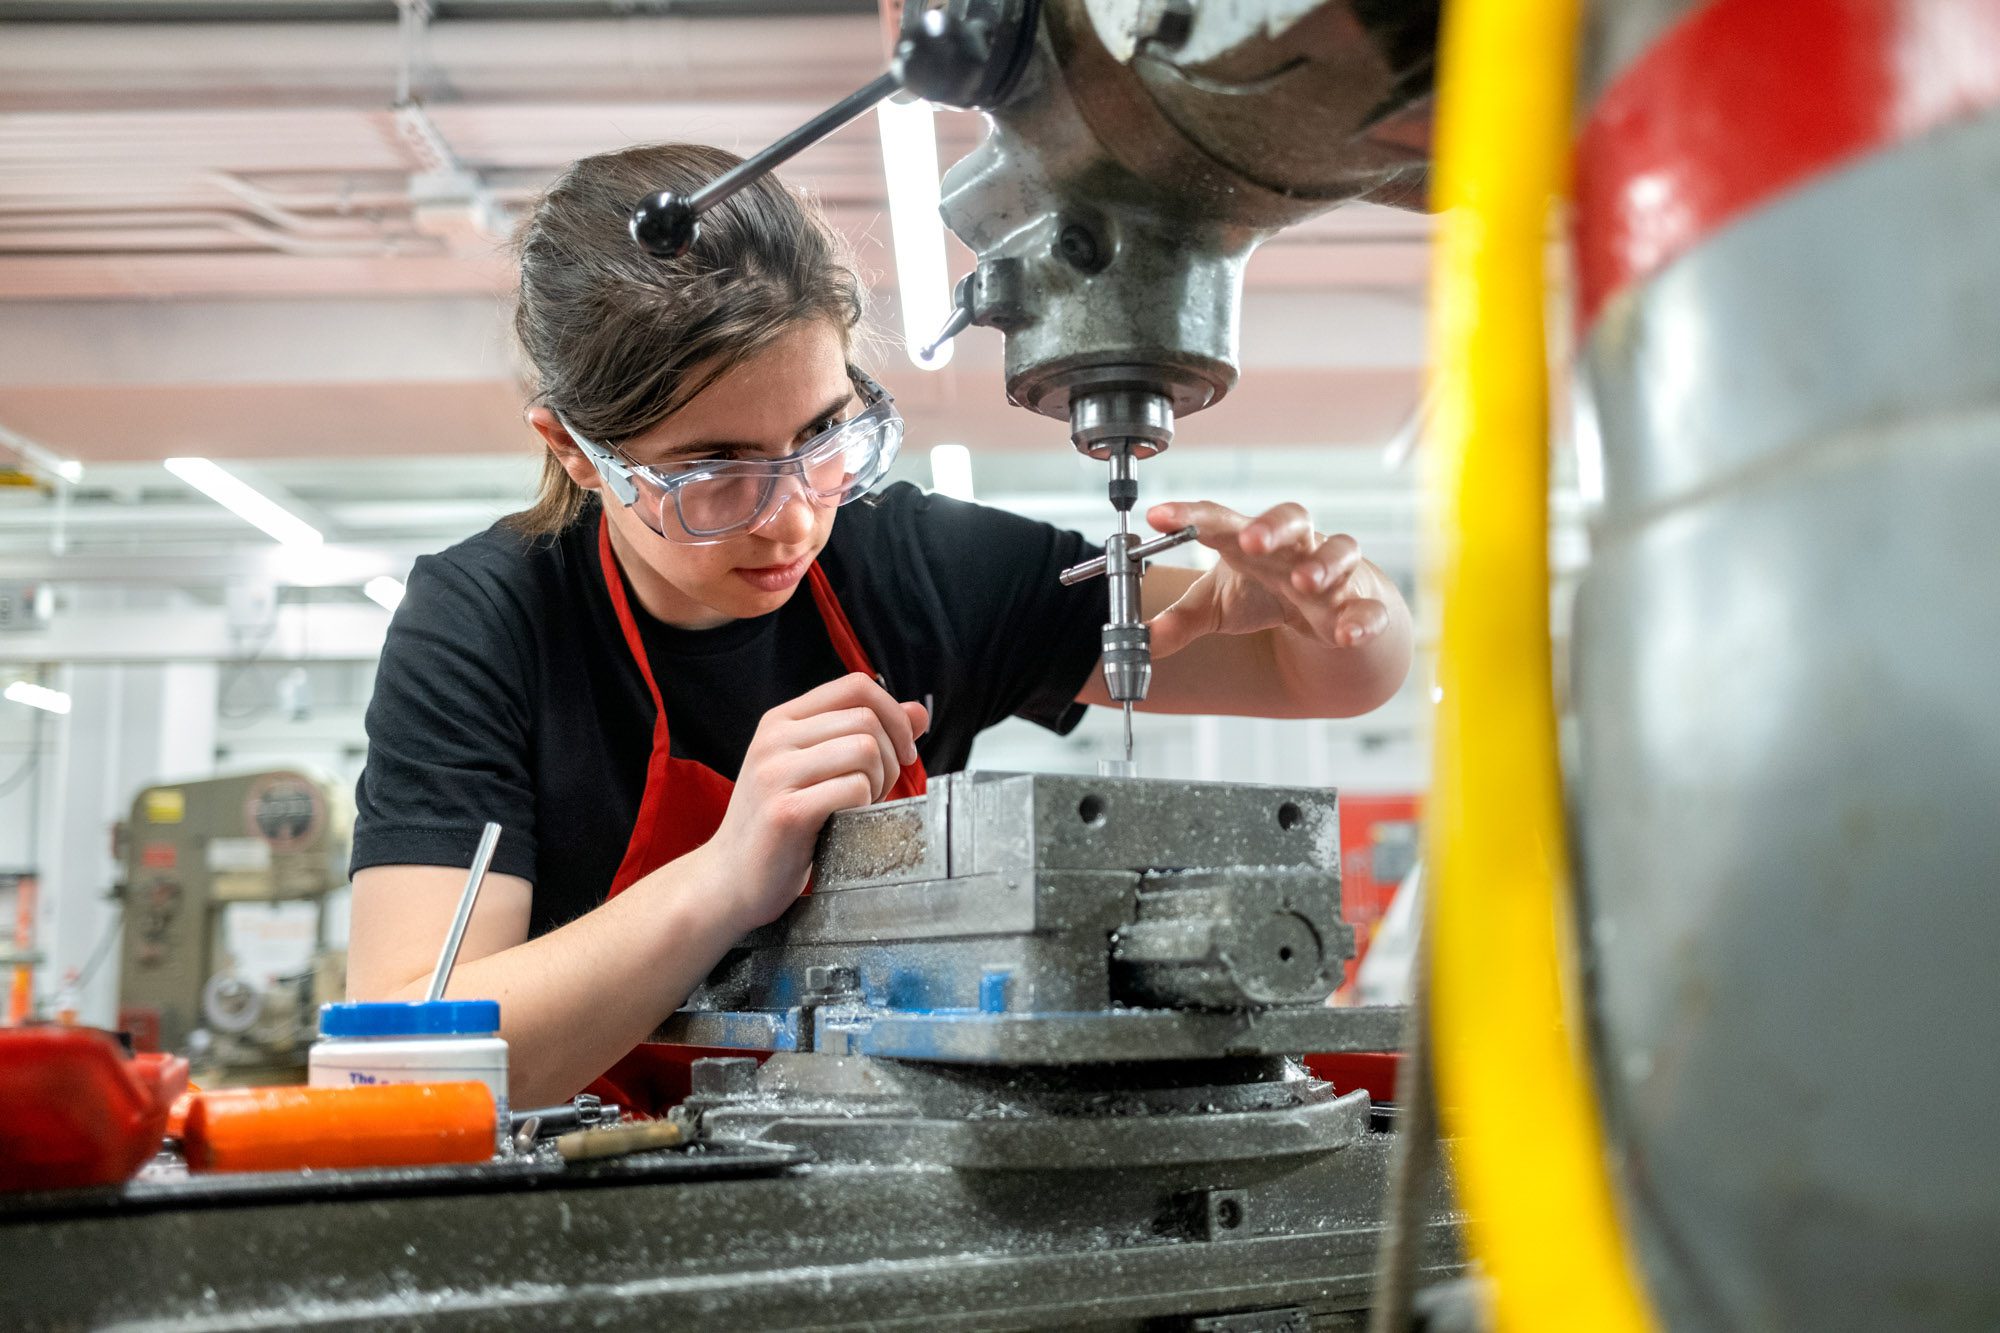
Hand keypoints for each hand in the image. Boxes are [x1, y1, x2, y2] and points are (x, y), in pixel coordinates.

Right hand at [700, 673, 927, 934]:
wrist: (728, 879)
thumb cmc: (780, 826)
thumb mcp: (818, 769)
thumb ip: (865, 736)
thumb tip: (919, 713)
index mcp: (782, 720)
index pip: (856, 685)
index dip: (893, 713)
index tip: (902, 751)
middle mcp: (774, 738)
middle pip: (867, 719)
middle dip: (891, 758)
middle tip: (879, 791)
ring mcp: (776, 773)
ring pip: (865, 750)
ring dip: (879, 783)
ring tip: (861, 807)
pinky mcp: (786, 812)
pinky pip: (854, 789)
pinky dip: (865, 808)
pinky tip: (846, 824)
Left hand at [1143, 501, 1392, 658]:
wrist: (1326, 609)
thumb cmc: (1266, 592)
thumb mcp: (1218, 606)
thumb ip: (1182, 620)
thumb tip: (1144, 641)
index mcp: (1252, 539)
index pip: (1219, 519)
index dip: (1189, 515)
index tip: (1157, 515)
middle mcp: (1295, 547)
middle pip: (1291, 519)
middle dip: (1272, 526)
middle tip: (1251, 539)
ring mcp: (1333, 573)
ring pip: (1339, 551)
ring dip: (1323, 564)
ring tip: (1305, 582)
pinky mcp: (1360, 606)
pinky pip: (1368, 608)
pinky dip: (1362, 619)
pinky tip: (1349, 633)